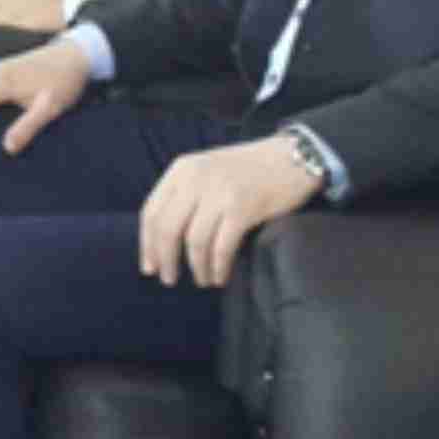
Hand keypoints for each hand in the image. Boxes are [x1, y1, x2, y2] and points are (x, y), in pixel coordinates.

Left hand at [136, 139, 319, 288]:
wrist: (291, 157)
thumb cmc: (248, 169)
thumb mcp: (206, 171)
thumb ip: (185, 195)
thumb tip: (163, 239)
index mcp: (181, 170)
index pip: (151, 212)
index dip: (147, 244)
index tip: (149, 267)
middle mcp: (195, 179)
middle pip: (167, 229)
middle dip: (165, 259)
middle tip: (169, 280)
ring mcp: (218, 193)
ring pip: (194, 241)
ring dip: (196, 267)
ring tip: (203, 281)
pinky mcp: (243, 208)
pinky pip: (222, 246)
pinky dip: (218, 266)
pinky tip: (220, 277)